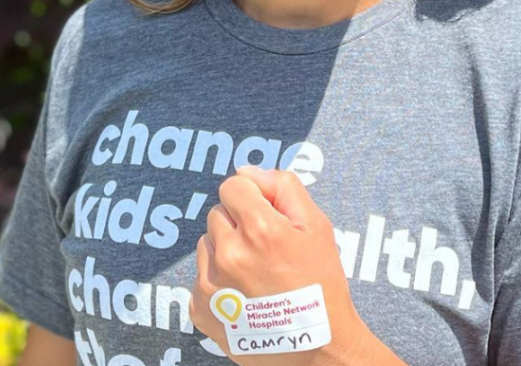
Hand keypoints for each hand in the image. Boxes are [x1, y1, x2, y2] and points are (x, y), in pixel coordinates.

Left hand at [189, 165, 368, 365]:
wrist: (317, 349)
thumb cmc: (320, 283)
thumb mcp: (316, 225)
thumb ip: (283, 186)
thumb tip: (247, 171)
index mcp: (259, 229)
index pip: (233, 186)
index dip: (252, 196)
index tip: (267, 215)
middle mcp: (229, 254)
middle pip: (219, 213)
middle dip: (239, 222)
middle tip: (266, 248)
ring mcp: (211, 285)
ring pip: (207, 242)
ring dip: (226, 248)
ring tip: (255, 271)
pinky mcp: (201, 310)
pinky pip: (200, 274)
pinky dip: (217, 279)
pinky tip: (243, 292)